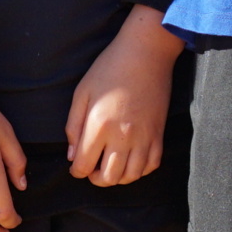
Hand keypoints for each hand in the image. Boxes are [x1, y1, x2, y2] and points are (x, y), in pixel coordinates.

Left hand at [66, 7, 184, 186]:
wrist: (146, 53)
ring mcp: (144, 137)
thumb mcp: (82, 92)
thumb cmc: (109, 68)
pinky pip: (151, 165)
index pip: (84, 165)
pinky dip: (139, 171)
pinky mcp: (159, 134)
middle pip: (108, 177)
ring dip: (117, 178)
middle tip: (91, 169)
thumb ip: (73, 126)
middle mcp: (123, 136)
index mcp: (100, 125)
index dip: (76, 170)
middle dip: (95, 178)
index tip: (75, 166)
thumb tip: (71, 155)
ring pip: (130, 176)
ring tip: (109, 167)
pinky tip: (130, 162)